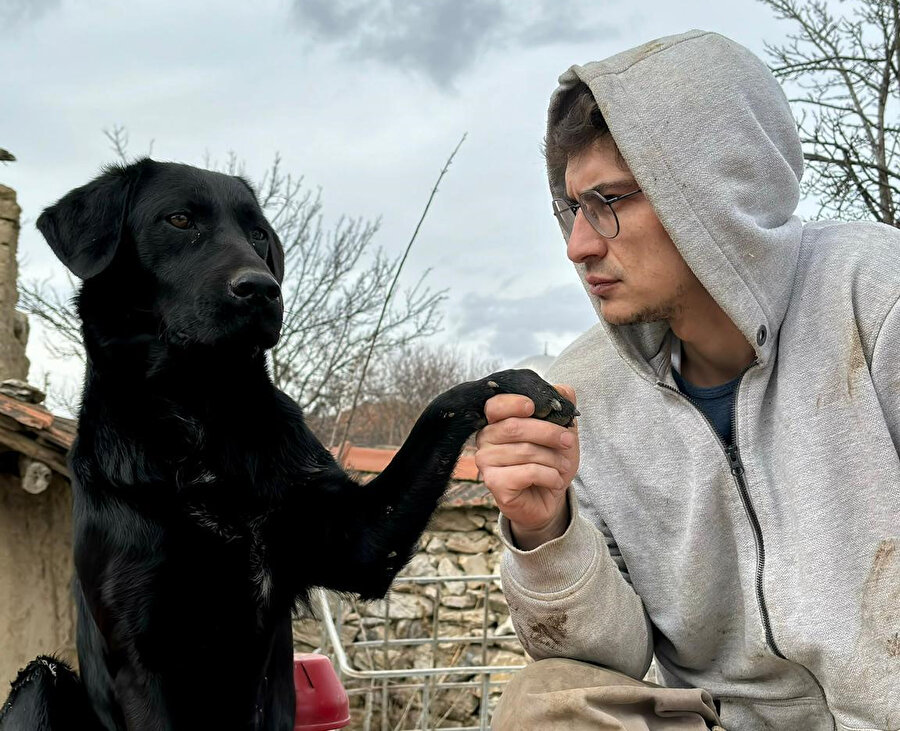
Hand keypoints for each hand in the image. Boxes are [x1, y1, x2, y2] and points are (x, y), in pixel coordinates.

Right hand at [475, 384, 578, 549]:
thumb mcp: (562, 430)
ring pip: (524, 451)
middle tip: (568, 441)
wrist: (549, 498)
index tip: (533, 406)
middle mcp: (484, 439)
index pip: (495, 405)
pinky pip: (528, 472)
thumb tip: (564, 389)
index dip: (513, 403)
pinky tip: (554, 480)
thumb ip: (562, 406)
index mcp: (496, 422)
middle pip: (514, 427)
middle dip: (548, 433)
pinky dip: (549, 475)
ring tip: (563, 465)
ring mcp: (486, 462)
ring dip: (552, 458)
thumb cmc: (550, 460)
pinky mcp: (494, 483)